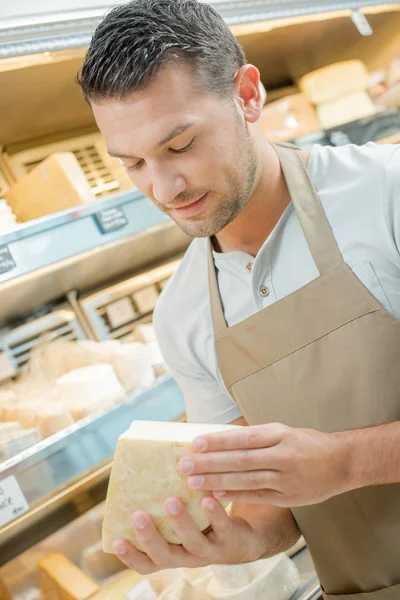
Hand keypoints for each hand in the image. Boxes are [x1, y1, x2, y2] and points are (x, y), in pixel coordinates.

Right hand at [112, 496, 266, 573]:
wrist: (244, 538)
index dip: (130, 556)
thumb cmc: (202, 523)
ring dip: (181, 523)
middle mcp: (188, 557)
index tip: (117, 539)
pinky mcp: (232, 540)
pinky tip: (207, 497)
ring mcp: (211, 551)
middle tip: (138, 514)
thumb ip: (163, 505)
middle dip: (149, 537)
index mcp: (172, 554)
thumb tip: (142, 464)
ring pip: (193, 543)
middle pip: (165, 555)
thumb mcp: (182, 521)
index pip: (146, 564)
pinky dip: (214, 514)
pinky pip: (222, 528)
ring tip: (171, 501)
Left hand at [178, 423, 350, 506]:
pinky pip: (257, 496)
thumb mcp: (283, 431)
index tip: (195, 443)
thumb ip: (255, 436)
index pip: (243, 437)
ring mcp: (287, 478)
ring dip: (217, 481)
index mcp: (280, 434)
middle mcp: (283, 455)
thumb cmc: (306, 443)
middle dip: (210, 463)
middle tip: (184, 465)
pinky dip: (235, 495)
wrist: (342, 462)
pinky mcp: (289, 497)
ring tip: (192, 482)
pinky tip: (215, 495)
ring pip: (246, 479)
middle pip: (241, 459)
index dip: (218, 440)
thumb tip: (219, 437)